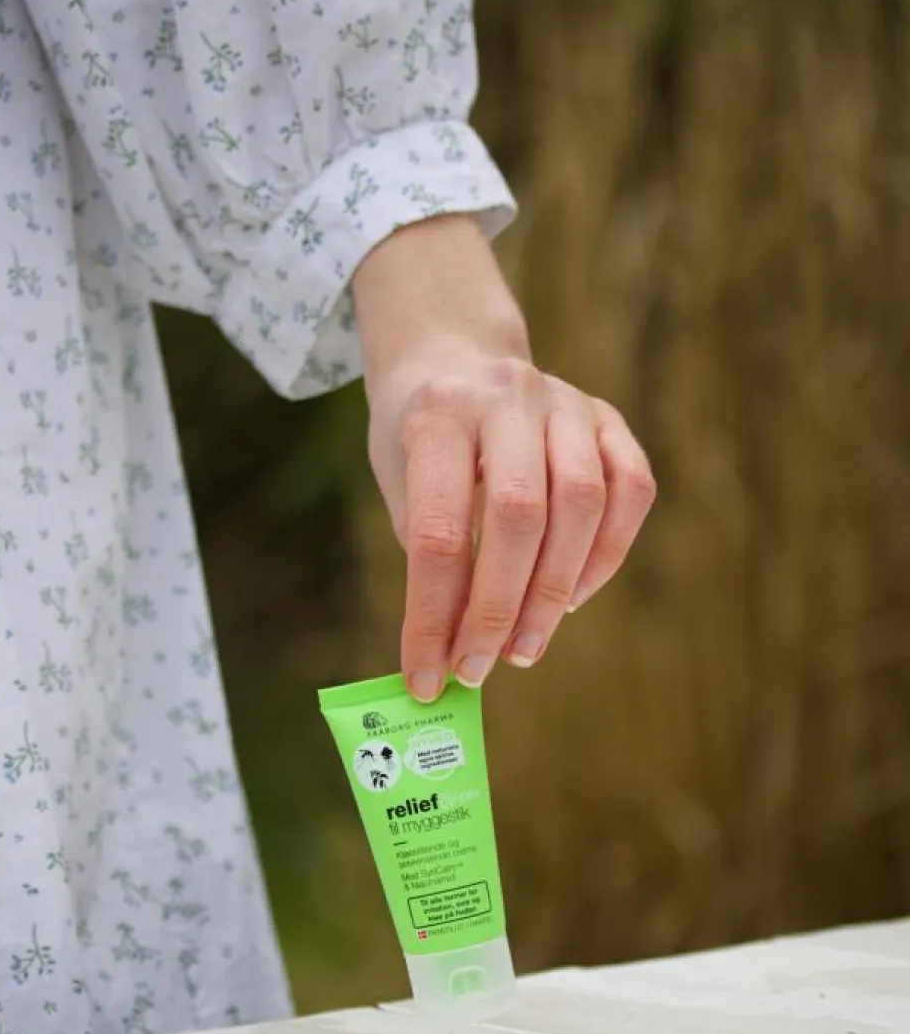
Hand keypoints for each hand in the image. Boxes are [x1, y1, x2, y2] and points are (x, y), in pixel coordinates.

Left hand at [353, 217, 655, 701]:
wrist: (455, 355)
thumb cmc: (421, 442)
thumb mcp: (403, 489)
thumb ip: (432, 565)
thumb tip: (452, 660)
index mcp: (437, 415)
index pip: (438, 530)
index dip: (432, 616)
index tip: (426, 677)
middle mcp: (505, 397)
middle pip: (517, 514)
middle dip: (499, 608)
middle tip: (480, 667)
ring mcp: (565, 401)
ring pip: (582, 501)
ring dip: (555, 590)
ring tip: (526, 647)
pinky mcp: (607, 416)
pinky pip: (630, 488)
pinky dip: (607, 553)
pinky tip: (573, 597)